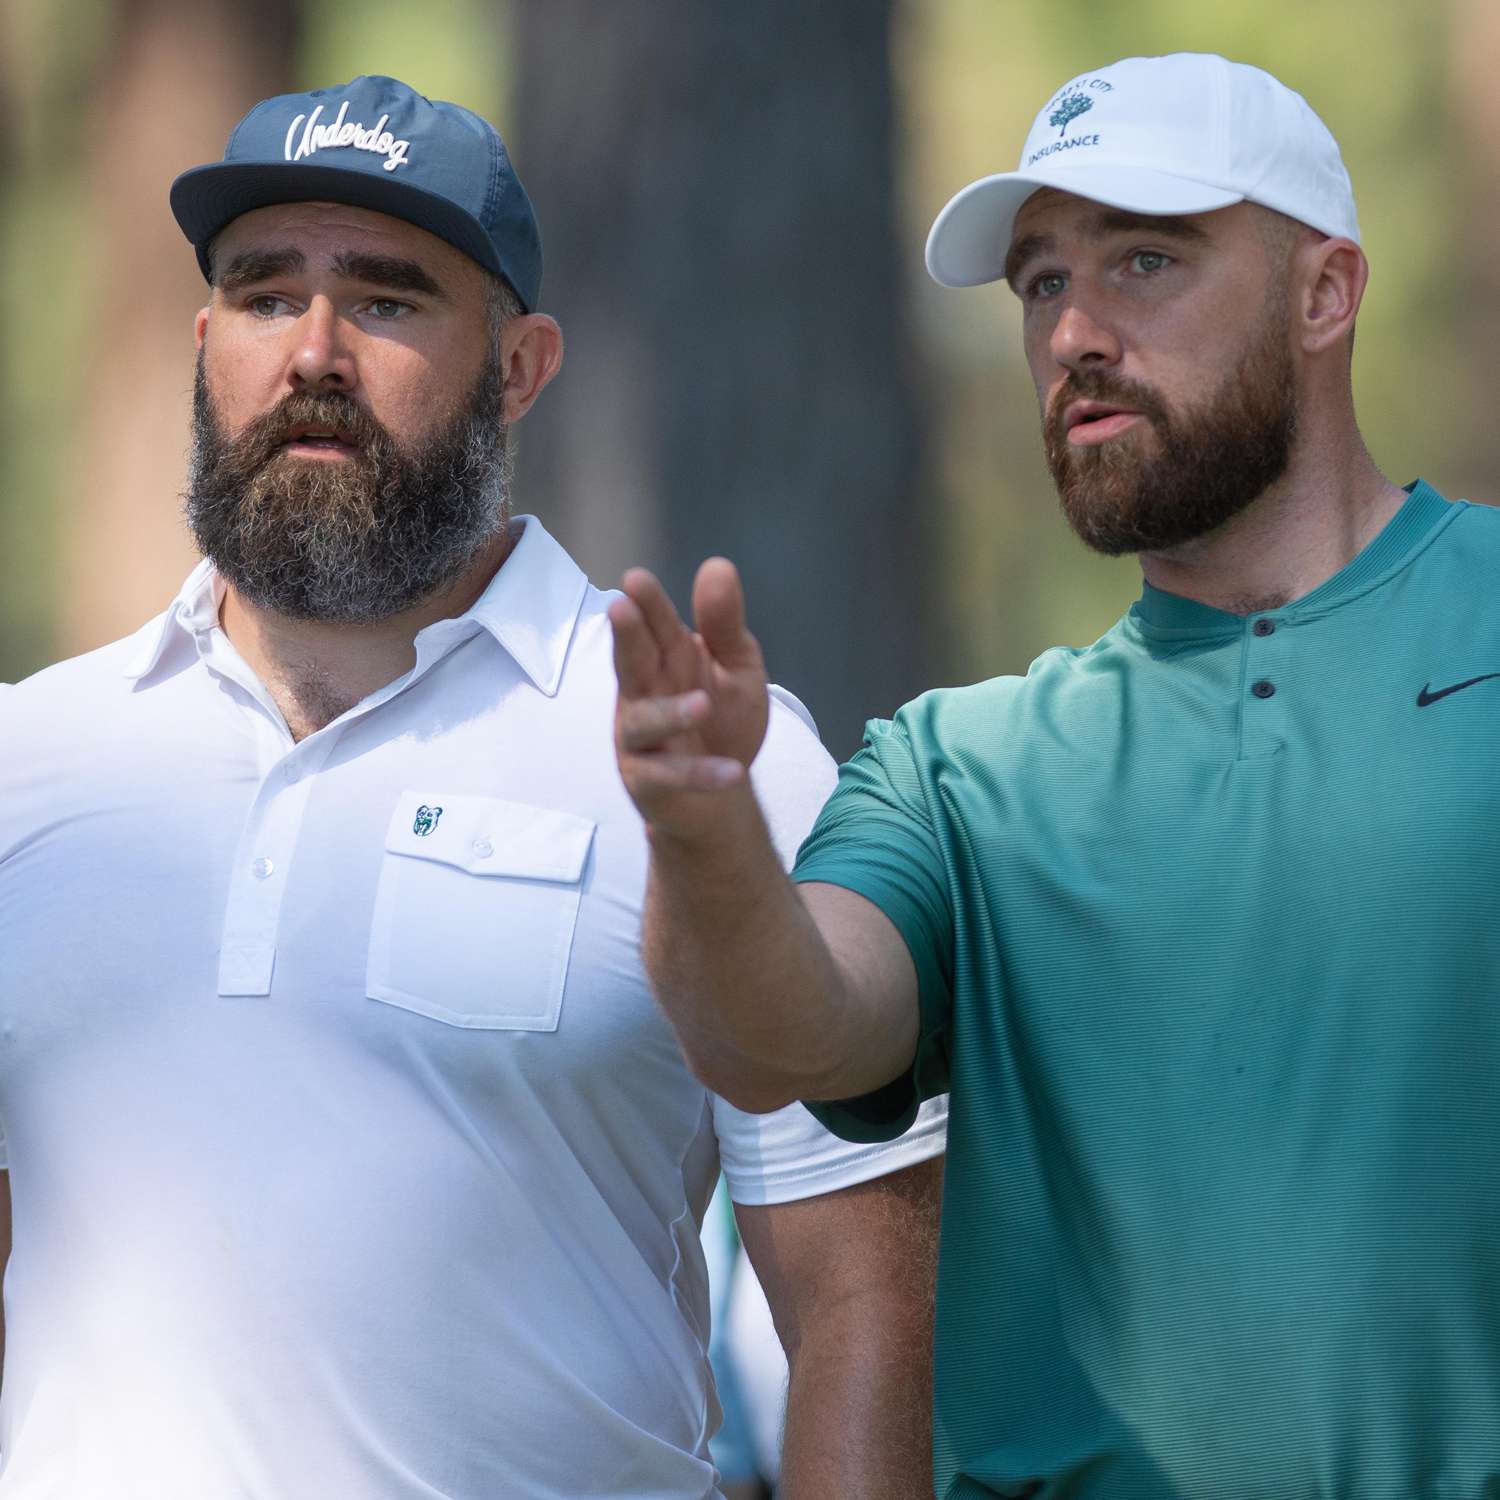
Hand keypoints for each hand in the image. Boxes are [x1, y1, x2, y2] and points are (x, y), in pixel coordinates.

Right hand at [609, 558, 769, 839]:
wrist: (720, 797)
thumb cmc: (723, 720)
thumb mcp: (737, 667)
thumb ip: (725, 625)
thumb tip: (718, 565)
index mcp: (668, 658)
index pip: (654, 626)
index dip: (647, 604)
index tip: (635, 579)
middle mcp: (644, 692)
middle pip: (631, 662)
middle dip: (627, 637)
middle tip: (620, 608)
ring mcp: (640, 738)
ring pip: (644, 721)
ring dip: (670, 713)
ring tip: (702, 704)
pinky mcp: (646, 781)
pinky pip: (668, 776)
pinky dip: (700, 774)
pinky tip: (733, 772)